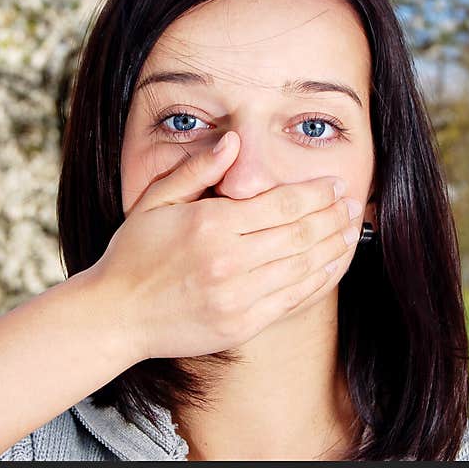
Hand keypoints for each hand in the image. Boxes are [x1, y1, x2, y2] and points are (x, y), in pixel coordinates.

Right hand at [83, 131, 363, 360]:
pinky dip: (319, 281)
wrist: (116, 316)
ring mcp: (238, 297)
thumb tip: (234, 142)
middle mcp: (228, 261)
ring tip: (350, 230)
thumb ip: (196, 170)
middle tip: (352, 203)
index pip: (281, 204)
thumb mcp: (155, 202)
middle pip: (300, 234)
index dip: (315, 192)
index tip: (334, 184)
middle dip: (332, 216)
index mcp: (210, 225)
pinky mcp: (242, 325)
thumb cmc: (133, 255)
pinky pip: (293, 299)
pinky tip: (332, 265)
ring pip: (303, 267)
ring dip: (333, 246)